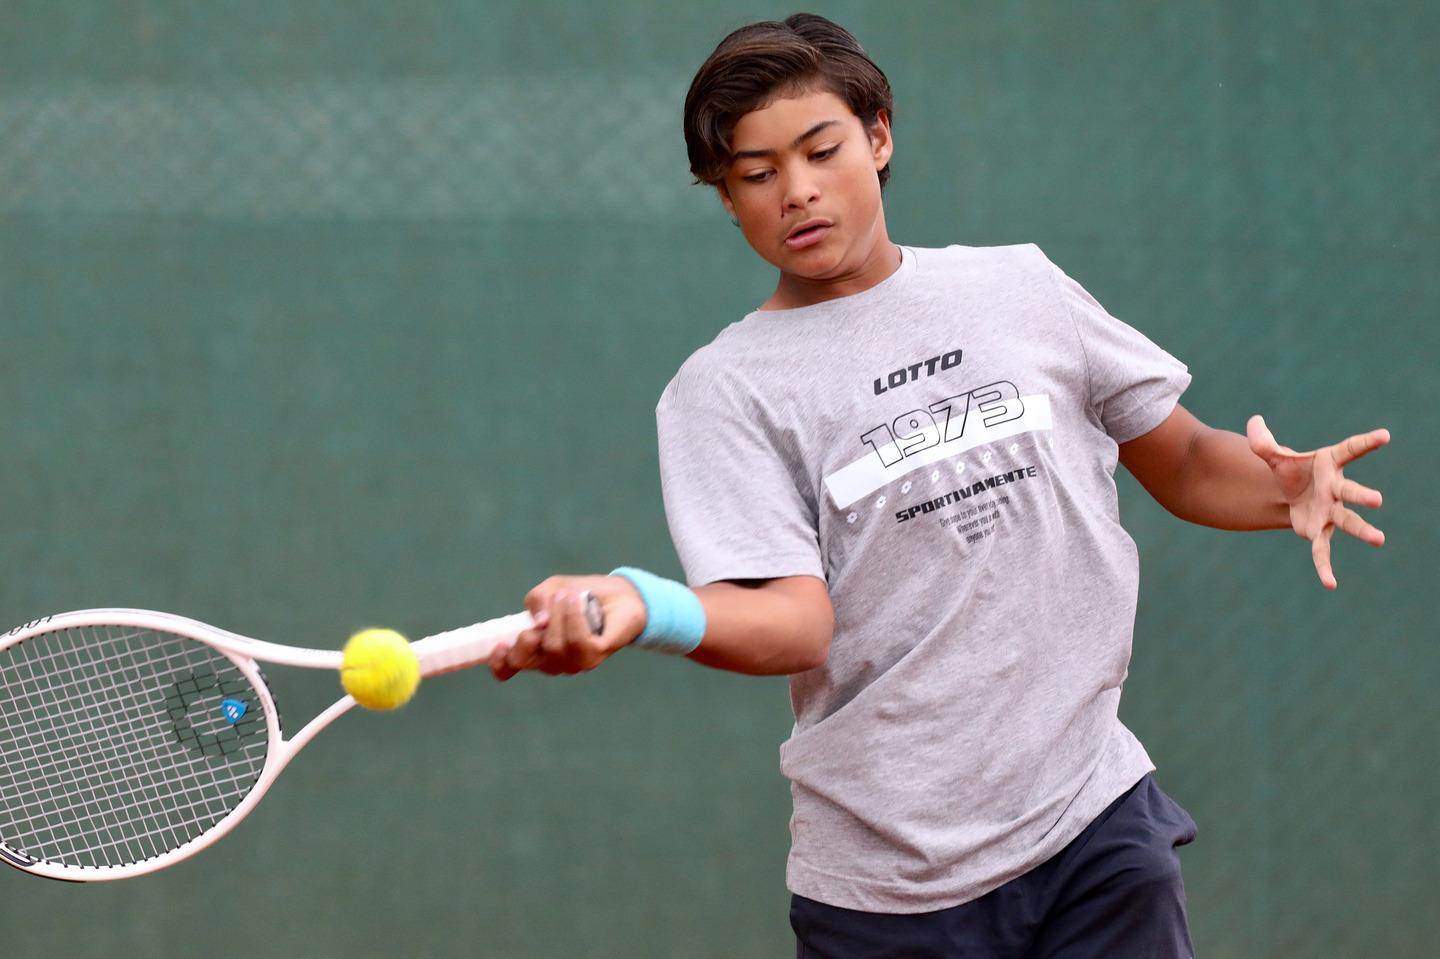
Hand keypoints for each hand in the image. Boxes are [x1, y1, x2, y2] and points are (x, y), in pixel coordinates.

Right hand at [488, 575, 646, 680]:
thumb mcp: (550, 589)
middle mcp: (550, 661)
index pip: (508, 668)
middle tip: (542, 615)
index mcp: (533, 648)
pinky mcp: (593, 657)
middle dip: (527, 636)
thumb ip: (536, 601)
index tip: (500, 645)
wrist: (619, 594)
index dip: (499, 663)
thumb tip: (538, 622)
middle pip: (524, 662)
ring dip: (558, 616)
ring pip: (553, 647)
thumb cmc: (580, 594)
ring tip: (568, 596)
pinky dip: (575, 617)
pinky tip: (579, 602)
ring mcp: (572, 662)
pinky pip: (577, 641)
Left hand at [1246, 414, 1389, 589]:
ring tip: (1379, 539)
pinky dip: (1325, 567)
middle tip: (1377, 500)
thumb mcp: (1272, 455)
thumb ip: (1262, 441)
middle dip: (1364, 496)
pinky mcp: (1319, 531)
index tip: (1385, 435)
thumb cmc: (1290, 470)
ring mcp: (1331, 511)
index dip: (1367, 442)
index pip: (1350, 450)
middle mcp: (1336, 488)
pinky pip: (1322, 551)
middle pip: (1352, 492)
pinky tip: (1330, 585)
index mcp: (1330, 464)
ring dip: (1363, 530)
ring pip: (1348, 521)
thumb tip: (1254, 420)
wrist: (1286, 492)